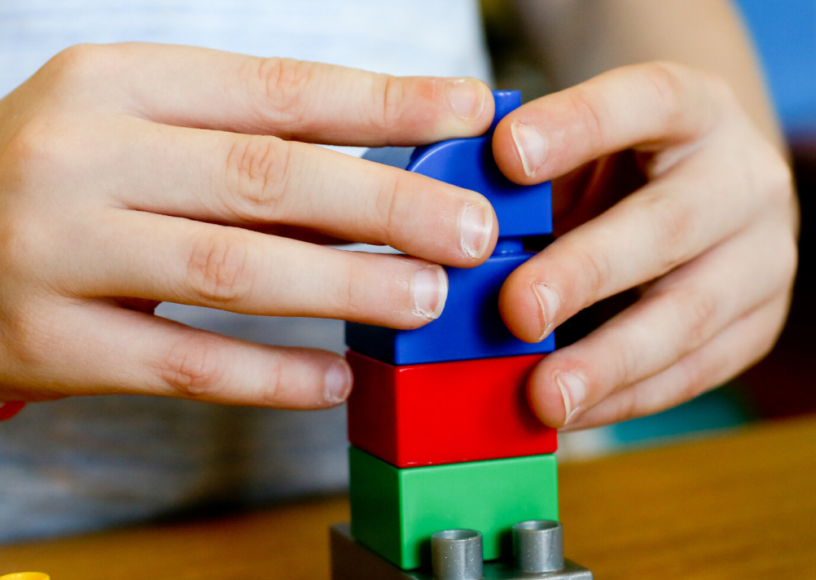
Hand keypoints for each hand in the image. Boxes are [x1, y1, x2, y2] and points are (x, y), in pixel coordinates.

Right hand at [0, 43, 497, 408]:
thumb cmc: (67, 176)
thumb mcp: (142, 131)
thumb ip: (249, 151)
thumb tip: (384, 174)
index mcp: (117, 82)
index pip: (279, 91)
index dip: (384, 103)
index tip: (468, 112)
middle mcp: (84, 156)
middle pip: (269, 179)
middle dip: (388, 206)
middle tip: (473, 230)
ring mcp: (58, 251)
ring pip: (233, 270)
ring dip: (345, 288)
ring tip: (426, 299)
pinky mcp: (50, 341)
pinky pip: (183, 364)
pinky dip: (270, 377)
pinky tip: (336, 378)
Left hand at [494, 62, 796, 428]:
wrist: (707, 193)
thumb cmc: (624, 172)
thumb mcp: (585, 150)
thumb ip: (531, 179)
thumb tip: (453, 233)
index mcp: (694, 109)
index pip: (645, 102)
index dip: (578, 126)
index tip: (505, 154)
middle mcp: (741, 179)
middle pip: (670, 224)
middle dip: (587, 272)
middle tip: (518, 311)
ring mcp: (762, 256)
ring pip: (688, 314)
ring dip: (608, 362)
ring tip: (545, 395)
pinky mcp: (756, 325)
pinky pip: (693, 372)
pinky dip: (624, 398)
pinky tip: (572, 412)